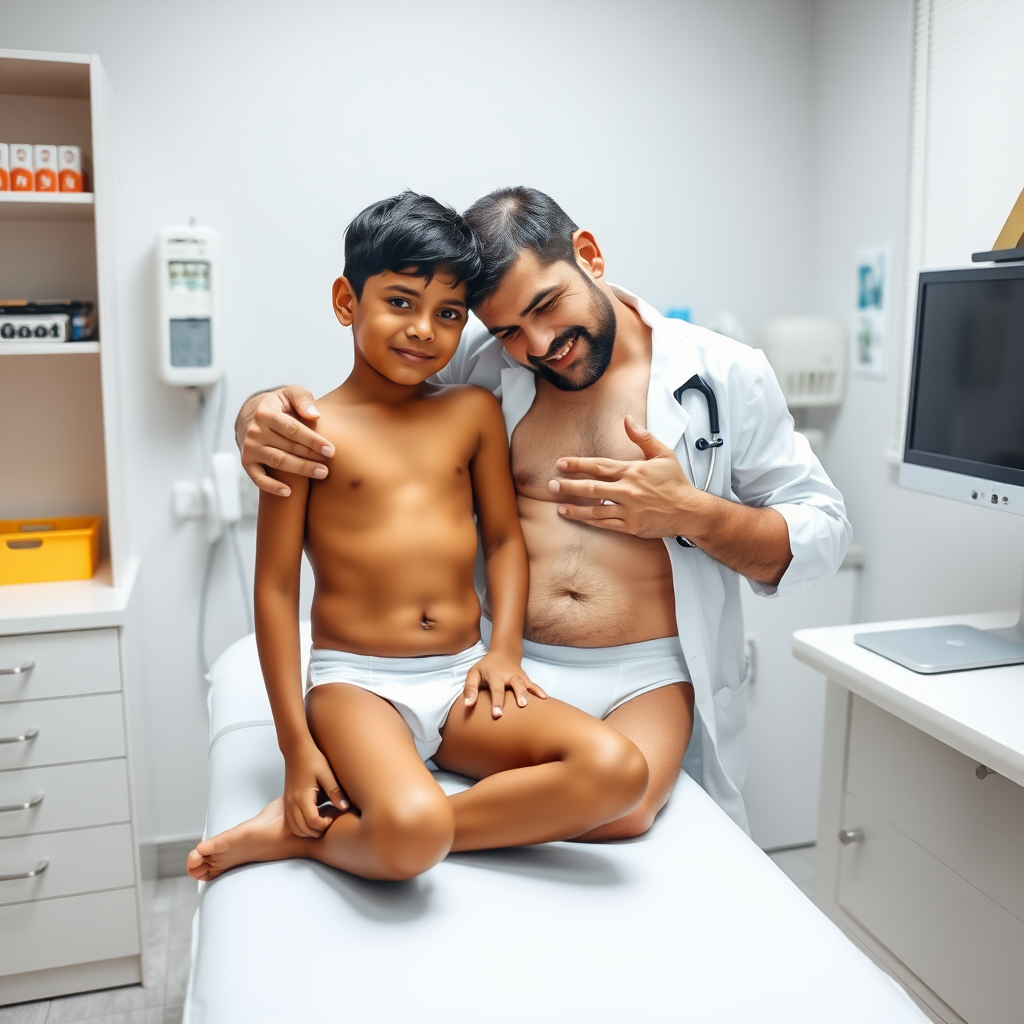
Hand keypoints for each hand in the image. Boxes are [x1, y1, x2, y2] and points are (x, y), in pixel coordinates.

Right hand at [236, 386, 335, 495]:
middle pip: (288, 447)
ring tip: (321, 474)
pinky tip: (289, 493)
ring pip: (278, 462)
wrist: (250, 416)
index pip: (293, 429)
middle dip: (310, 457)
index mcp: (266, 413)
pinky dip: (272, 487)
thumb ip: (303, 399)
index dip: (313, 440)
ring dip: (300, 470)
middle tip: (329, 466)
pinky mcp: (247, 463)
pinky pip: (259, 479)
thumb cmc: (279, 406)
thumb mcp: (290, 393)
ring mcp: (250, 448)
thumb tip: (314, 415)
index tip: (331, 450)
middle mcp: (255, 431)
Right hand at [283, 741, 348, 837]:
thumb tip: (345, 807)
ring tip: (322, 819)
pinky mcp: (288, 801)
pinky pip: (292, 822)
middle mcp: (292, 803)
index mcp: (302, 797)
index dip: (325, 824)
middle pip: (304, 829)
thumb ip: (335, 792)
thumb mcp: (327, 774)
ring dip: (309, 830)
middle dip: (318, 830)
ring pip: (296, 828)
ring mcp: (288, 803)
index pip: (313, 822)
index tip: (334, 815)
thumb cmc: (312, 759)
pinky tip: (313, 816)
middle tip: (330, 819)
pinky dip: (301, 826)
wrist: (296, 749)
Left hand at [463, 652, 546, 718]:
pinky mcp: (525, 678)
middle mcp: (509, 675)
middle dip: (519, 694)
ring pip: (526, 683)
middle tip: (522, 705)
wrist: (502, 654)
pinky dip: (539, 690)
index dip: (497, 702)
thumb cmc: (485, 668)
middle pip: (516, 684)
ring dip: (531, 692)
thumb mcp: (473, 674)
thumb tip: (468, 705)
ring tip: (534, 704)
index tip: (497, 715)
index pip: (496, 689)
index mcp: (495, 675)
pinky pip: (533, 684)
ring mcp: (519, 676)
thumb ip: (469, 689)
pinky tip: (545, 699)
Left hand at [548, 415, 710, 539]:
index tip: (561, 463)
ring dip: (575, 507)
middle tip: (551, 484)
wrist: (690, 511)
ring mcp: (629, 510)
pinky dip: (589, 521)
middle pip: (591, 487)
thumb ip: (642, 437)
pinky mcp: (631, 526)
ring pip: (595, 509)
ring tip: (558, 505)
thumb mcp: (663, 454)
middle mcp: (628, 491)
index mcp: (633, 471)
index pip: (599, 466)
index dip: (578, 464)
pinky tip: (577, 517)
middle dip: (568, 485)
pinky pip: (605, 524)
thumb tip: (627, 420)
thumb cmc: (676, 483)